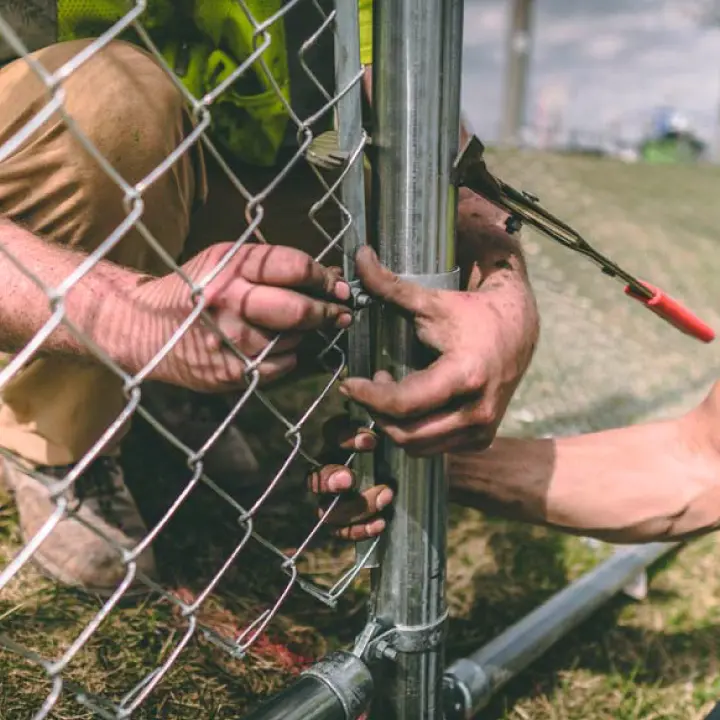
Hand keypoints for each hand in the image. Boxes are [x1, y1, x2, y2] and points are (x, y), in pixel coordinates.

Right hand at [123, 242, 351, 391]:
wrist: (143, 329)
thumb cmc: (192, 289)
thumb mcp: (223, 260)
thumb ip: (269, 264)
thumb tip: (325, 275)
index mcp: (230, 269)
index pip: (294, 268)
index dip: (324, 277)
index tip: (336, 285)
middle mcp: (230, 304)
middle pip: (299, 310)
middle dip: (327, 311)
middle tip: (340, 312)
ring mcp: (231, 343)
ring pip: (293, 340)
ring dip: (302, 334)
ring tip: (291, 326)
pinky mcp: (231, 373)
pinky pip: (281, 365)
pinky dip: (286, 356)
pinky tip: (271, 346)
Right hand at [308, 416, 391, 539]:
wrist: (405, 483)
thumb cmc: (395, 453)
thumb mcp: (392, 438)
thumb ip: (386, 428)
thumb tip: (387, 411)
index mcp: (338, 443)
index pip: (330, 435)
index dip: (346, 439)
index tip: (372, 442)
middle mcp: (328, 470)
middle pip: (315, 477)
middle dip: (329, 479)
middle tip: (350, 480)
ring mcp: (331, 499)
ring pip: (326, 510)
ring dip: (354, 507)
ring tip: (386, 497)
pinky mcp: (341, 522)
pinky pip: (340, 531)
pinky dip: (359, 529)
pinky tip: (381, 523)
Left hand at [338, 246, 536, 454]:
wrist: (519, 329)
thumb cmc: (473, 312)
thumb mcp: (432, 299)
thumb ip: (390, 285)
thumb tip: (359, 255)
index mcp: (466, 376)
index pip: (404, 405)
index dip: (369, 396)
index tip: (349, 383)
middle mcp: (478, 411)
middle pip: (408, 434)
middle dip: (379, 412)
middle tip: (370, 385)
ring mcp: (482, 428)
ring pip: (419, 447)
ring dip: (395, 424)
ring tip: (391, 390)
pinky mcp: (481, 437)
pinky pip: (435, 448)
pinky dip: (414, 432)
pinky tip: (412, 404)